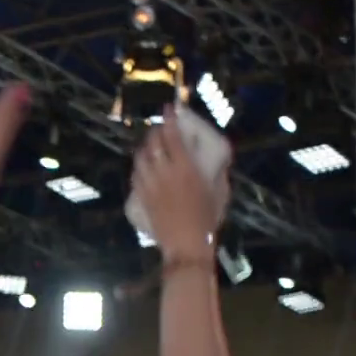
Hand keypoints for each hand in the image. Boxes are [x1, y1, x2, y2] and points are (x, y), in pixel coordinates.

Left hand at [132, 114, 221, 263]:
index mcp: (186, 168)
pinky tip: (143, 166)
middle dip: (156, 131)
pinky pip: (136, 175)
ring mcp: (150, 185)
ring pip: (141, 158)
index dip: (169, 120)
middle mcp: (165, 173)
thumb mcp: (219, 193)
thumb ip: (218, 174)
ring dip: (145, 147)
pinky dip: (139, 165)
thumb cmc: (207, 221)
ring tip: (150, 144)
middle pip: (153, 143)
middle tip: (161, 128)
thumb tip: (218, 162)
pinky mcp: (142, 198)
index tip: (168, 109)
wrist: (185, 246)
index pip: (172, 137)